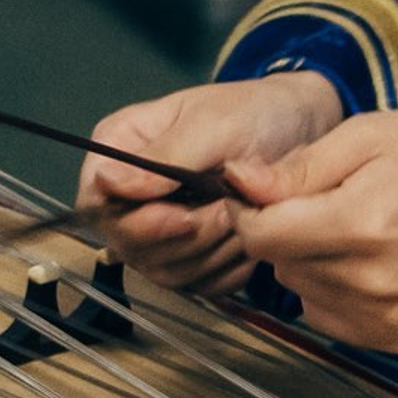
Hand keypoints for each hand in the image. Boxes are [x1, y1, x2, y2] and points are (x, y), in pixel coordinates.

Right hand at [77, 69, 345, 296]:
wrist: (301, 129)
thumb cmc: (253, 113)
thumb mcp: (211, 125)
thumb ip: (163, 157)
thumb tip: (107, 183)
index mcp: (120, 148)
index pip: (97, 204)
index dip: (133, 222)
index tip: (182, 217)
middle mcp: (130, 192)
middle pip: (130, 245)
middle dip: (186, 236)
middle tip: (230, 210)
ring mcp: (159, 228)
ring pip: (165, 271)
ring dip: (212, 252)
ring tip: (245, 215)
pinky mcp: (191, 255)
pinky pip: (198, 284)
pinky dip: (228, 269)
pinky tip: (249, 239)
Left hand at [232, 108, 397, 352]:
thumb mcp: (368, 134)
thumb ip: (298, 167)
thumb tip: (235, 180)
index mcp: (363, 225)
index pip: (260, 235)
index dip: (247, 207)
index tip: (261, 187)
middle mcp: (374, 284)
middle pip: (279, 263)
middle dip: (285, 229)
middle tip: (328, 197)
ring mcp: (388, 320)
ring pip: (300, 291)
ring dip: (309, 260)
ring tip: (356, 225)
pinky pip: (329, 317)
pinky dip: (334, 289)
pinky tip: (369, 259)